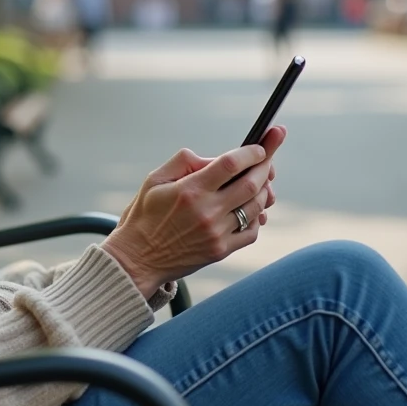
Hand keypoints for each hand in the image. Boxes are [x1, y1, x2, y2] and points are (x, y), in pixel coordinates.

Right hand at [102, 126, 285, 298]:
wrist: (138, 259)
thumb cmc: (145, 215)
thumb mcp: (154, 180)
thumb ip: (183, 162)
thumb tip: (214, 159)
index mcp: (190, 190)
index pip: (231, 164)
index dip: (251, 152)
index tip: (260, 146)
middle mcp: (207, 211)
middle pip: (251, 183)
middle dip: (265, 166)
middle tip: (268, 158)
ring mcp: (217, 233)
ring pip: (256, 206)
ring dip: (264, 190)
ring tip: (262, 181)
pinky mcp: (221, 250)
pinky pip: (252, 231)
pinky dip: (257, 216)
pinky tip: (252, 208)